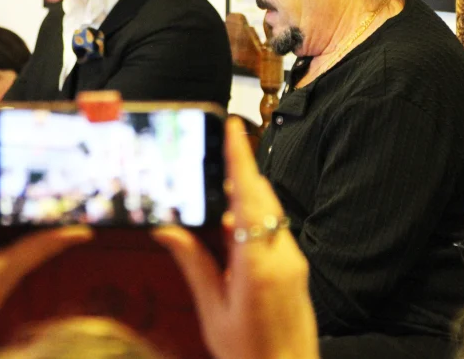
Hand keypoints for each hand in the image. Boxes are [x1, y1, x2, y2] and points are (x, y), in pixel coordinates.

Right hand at [153, 117, 319, 358]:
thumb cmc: (248, 354)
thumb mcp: (212, 310)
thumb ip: (193, 264)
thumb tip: (167, 230)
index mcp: (257, 265)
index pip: (249, 197)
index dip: (241, 158)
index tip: (234, 127)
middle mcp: (282, 256)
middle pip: (262, 197)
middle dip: (239, 174)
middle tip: (214, 159)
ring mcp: (293, 261)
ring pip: (269, 212)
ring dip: (245, 200)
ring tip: (216, 203)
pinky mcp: (296, 269)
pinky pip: (274, 230)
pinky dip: (253, 221)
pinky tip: (231, 236)